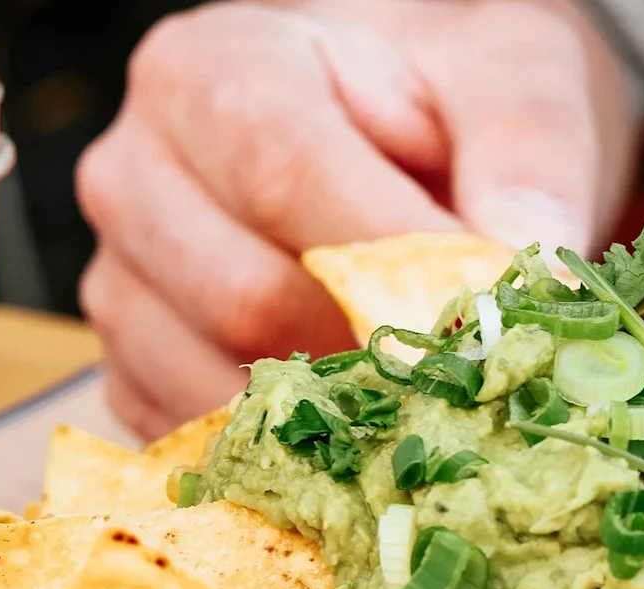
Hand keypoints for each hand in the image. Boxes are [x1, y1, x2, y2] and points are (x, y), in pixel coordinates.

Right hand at [77, 0, 635, 437]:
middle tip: (468, 374)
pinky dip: (285, 460)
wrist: (384, 137)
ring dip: (329, 420)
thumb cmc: (437, 95)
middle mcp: (132, 178)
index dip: (383, 256)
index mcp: (207, 71)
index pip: (276, 173)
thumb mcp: (508, 72)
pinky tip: (354, 425)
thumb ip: (529, 149)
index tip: (481, 310)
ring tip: (416, 395)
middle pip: (239, 299)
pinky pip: (198, 446)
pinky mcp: (124, 375)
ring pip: (209, 390)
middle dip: (368, 352)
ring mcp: (114, 287)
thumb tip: (523, 260)